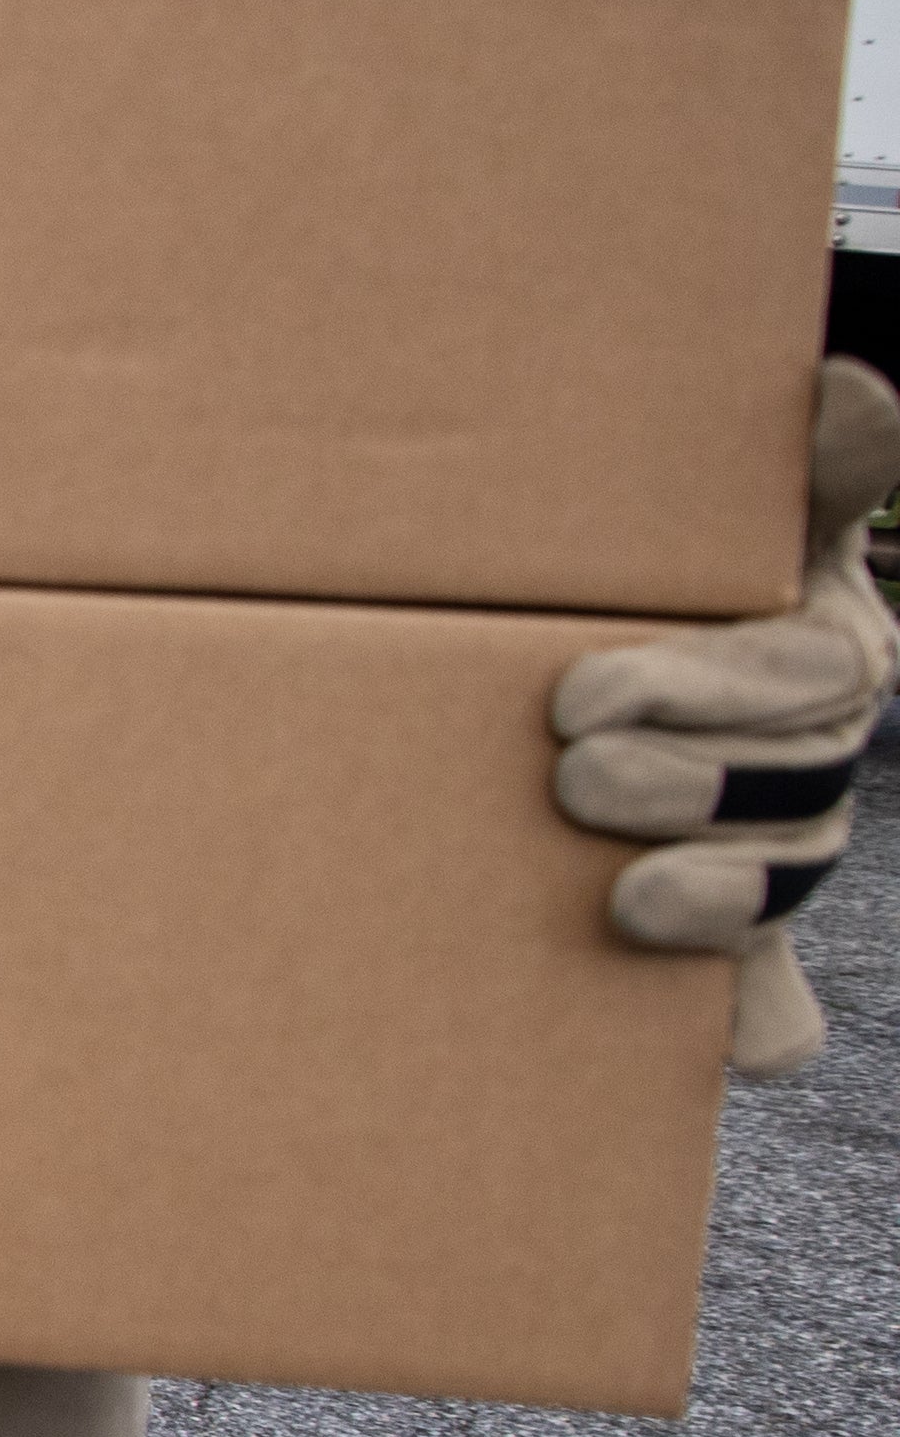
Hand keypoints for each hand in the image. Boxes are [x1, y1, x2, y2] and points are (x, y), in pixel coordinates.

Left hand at [552, 356, 892, 1080]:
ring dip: (714, 903)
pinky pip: (772, 1001)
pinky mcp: (733, 940)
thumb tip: (859, 386)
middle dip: (686, 784)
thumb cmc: (688, 569)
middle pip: (787, 792)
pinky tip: (752, 1049)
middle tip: (577, 774)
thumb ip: (813, 466)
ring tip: (625, 899)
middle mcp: (810, 764)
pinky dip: (762, 1025)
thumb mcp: (751, 514)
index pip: (800, 685)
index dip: (703, 695)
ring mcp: (777, 854)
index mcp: (820, 664)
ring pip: (778, 890)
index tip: (580, 696)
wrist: (644, 638)